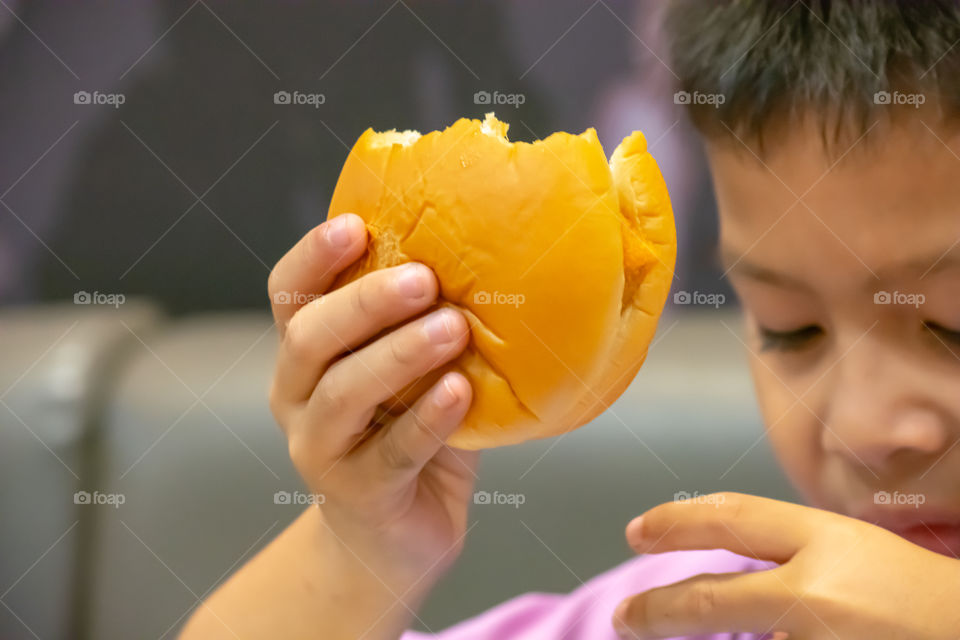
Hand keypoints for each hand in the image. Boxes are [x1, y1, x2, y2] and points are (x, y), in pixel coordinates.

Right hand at [267, 213, 476, 587]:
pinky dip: (426, 419)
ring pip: (343, 394)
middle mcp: (296, 397)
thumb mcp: (411, 373)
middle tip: (422, 278)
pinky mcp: (356, 494)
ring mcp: (319, 449)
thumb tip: (490, 257)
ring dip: (399, 355)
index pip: (289, 295)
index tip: (355, 225)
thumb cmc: (408, 436)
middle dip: (364, 302)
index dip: (313, 258)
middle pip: (309, 338)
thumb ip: (422, 324)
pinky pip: (392, 452)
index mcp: (305, 356)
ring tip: (452, 328)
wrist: (395, 538)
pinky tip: (460, 392)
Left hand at [613, 492, 959, 638]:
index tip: (637, 532)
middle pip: (712, 598)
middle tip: (626, 619)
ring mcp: (821, 639)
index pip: (732, 518)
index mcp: (828, 540)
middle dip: (658, 610)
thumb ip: (797, 560)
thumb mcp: (858, 555)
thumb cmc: (928, 599)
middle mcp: (818, 591)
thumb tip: (737, 579)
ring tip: (678, 638)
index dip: (675, 523)